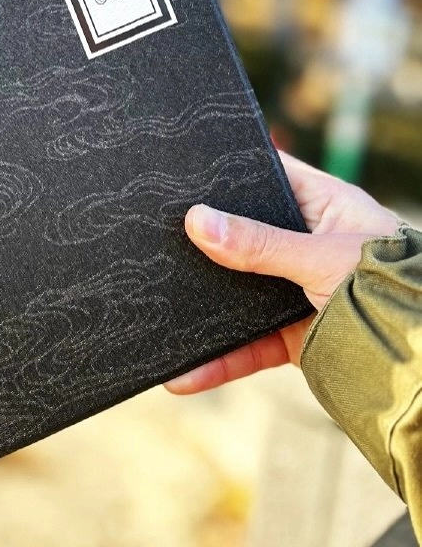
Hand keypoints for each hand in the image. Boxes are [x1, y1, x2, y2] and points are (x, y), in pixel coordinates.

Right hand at [164, 151, 401, 393]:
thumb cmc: (392, 288)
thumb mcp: (323, 258)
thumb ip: (261, 244)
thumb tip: (198, 222)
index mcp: (322, 205)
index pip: (266, 175)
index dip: (226, 171)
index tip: (180, 171)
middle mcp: (305, 244)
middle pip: (241, 236)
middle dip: (202, 244)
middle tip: (153, 238)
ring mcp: (296, 290)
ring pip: (238, 294)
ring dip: (202, 309)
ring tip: (155, 311)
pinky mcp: (293, 336)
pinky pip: (246, 344)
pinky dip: (219, 361)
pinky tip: (185, 374)